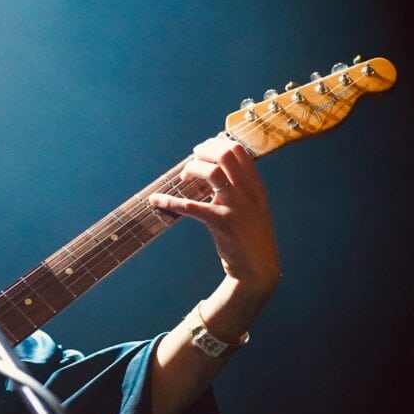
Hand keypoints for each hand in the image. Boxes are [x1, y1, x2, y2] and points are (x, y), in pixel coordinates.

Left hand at [148, 137, 279, 295]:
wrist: (257, 269)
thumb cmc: (250, 237)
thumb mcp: (252, 208)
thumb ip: (239, 188)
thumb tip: (215, 170)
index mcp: (256, 186)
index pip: (238, 150)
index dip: (215, 144)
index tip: (201, 151)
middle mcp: (248, 192)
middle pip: (225, 155)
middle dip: (203, 152)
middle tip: (191, 161)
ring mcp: (236, 206)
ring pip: (212, 173)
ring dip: (192, 170)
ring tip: (183, 179)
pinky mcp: (222, 223)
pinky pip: (191, 207)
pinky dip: (170, 201)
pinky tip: (156, 200)